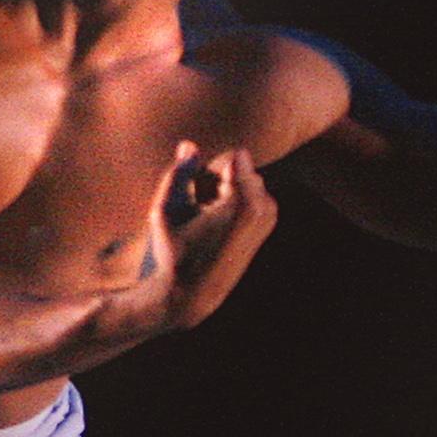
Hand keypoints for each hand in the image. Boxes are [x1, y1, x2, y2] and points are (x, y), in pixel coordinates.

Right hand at [139, 138, 279, 330]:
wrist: (194, 293)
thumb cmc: (175, 251)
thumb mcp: (166, 209)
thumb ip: (179, 172)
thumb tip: (189, 144)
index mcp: (245, 203)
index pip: (235, 157)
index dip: (209, 172)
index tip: (198, 198)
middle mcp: (265, 206)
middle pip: (240, 166)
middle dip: (219, 179)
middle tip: (199, 211)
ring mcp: (270, 214)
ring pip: (245, 177)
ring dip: (225, 190)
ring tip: (207, 219)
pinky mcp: (269, 219)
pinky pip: (249, 189)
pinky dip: (233, 199)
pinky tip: (217, 224)